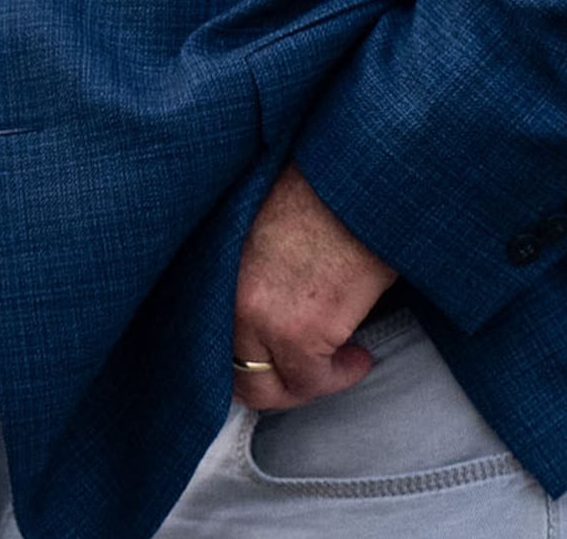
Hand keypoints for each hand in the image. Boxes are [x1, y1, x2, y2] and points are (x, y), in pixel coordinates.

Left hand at [232, 162, 397, 408]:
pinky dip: (340, 377)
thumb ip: (246, 275)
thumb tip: (265, 311)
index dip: (243, 360)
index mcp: (212, 271)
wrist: (355, 179)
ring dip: (308, 385)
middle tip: (306, 375)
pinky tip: (358, 358)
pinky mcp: (298, 331)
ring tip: (339, 364)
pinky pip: (312, 381)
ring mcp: (258, 317)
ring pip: (269, 387)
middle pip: (235, 375)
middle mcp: (224, 297)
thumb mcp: (260, 230)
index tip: (273, 362)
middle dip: (274, 384)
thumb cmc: (320, 193)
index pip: (208, 342)